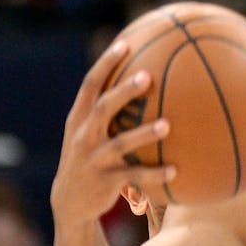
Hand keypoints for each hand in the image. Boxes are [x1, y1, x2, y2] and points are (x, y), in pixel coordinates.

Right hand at [51, 40, 171, 225]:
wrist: (70, 201)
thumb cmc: (90, 158)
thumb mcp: (89, 133)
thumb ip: (108, 111)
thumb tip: (141, 82)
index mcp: (79, 119)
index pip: (90, 85)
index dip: (105, 64)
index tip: (124, 44)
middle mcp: (84, 136)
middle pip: (102, 107)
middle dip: (123, 91)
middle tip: (148, 77)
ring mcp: (93, 159)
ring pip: (120, 143)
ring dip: (143, 134)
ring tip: (167, 125)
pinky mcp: (105, 182)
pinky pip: (134, 176)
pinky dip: (154, 174)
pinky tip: (176, 170)